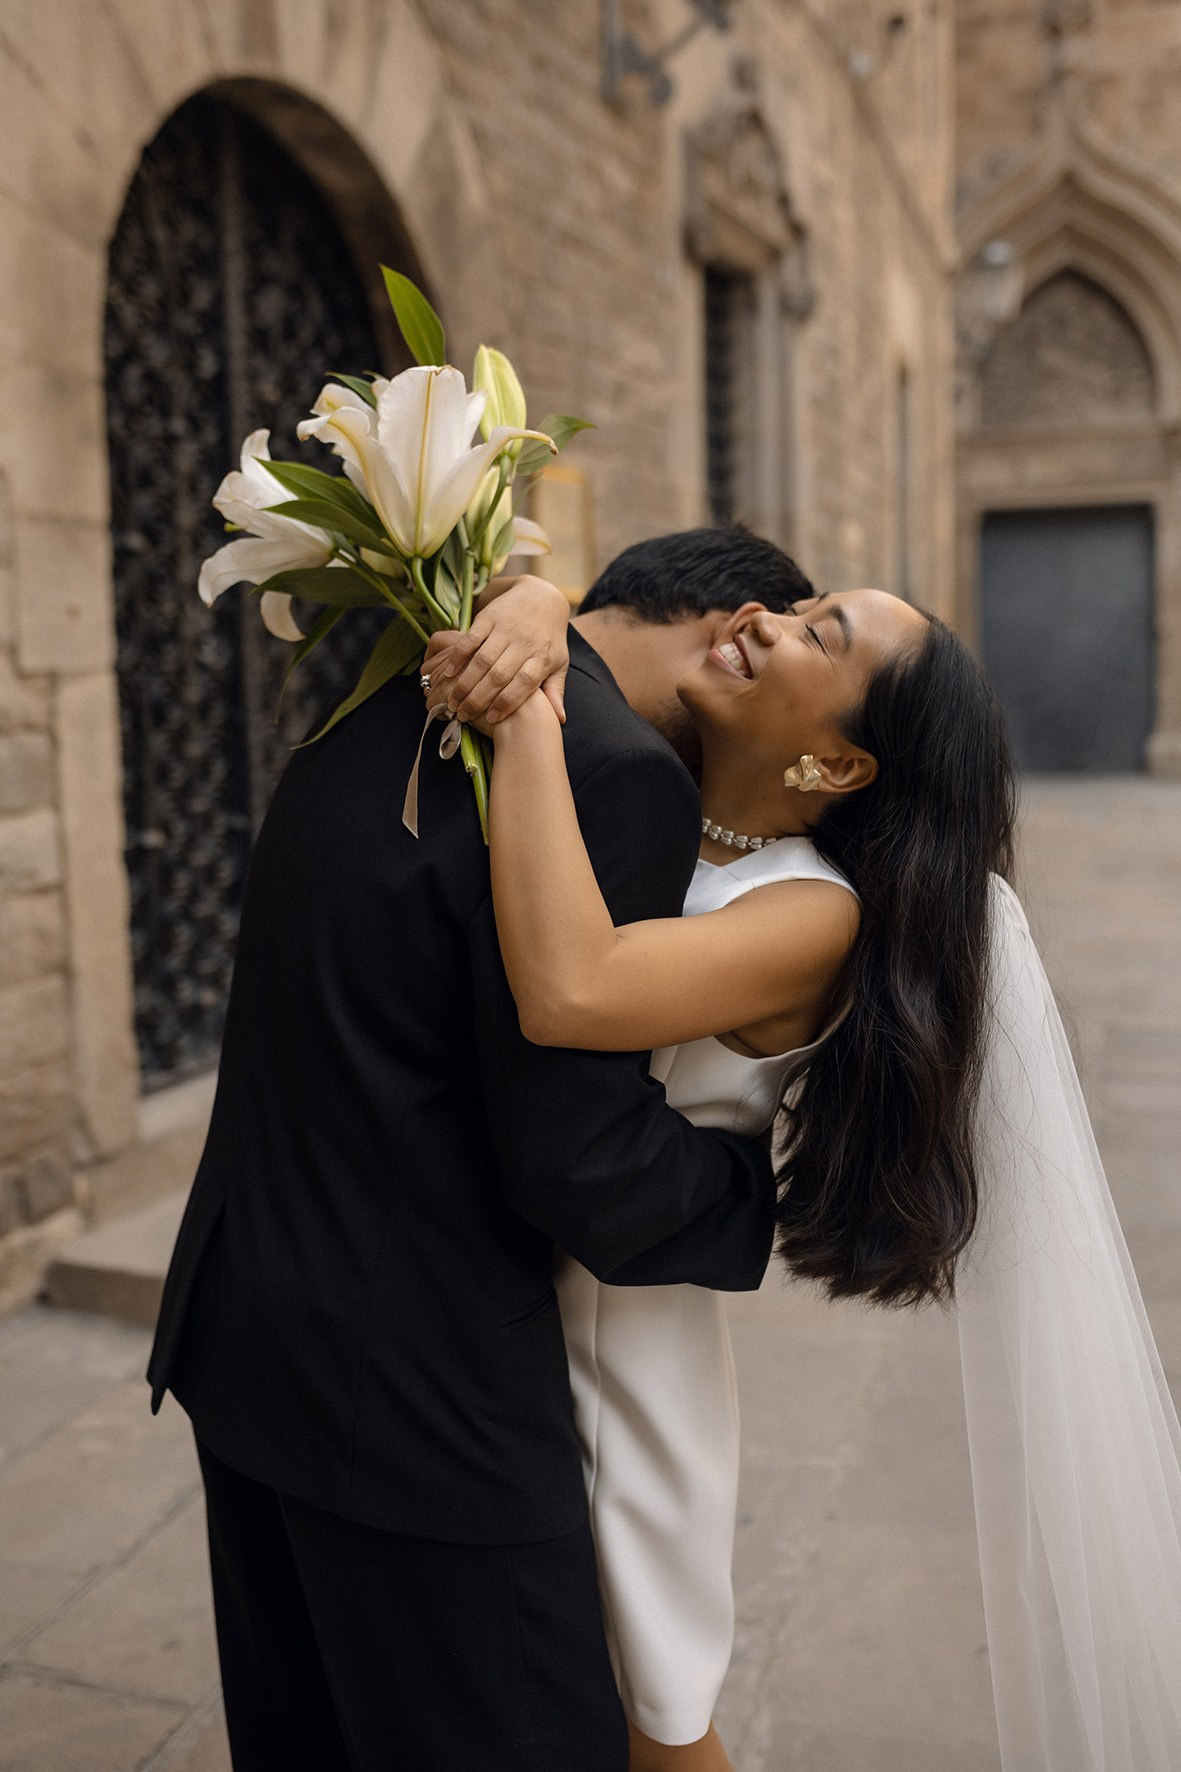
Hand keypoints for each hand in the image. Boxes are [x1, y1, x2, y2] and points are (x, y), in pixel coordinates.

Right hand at [422, 574, 569, 725]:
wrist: (541, 597)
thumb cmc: (549, 638)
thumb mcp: (558, 662)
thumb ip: (556, 690)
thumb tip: (559, 720)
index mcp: (541, 658)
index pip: (524, 684)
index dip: (507, 702)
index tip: (491, 718)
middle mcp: (524, 643)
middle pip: (499, 676)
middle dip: (479, 699)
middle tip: (463, 715)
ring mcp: (505, 629)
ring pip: (482, 660)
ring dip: (465, 683)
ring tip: (453, 701)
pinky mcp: (490, 617)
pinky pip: (471, 639)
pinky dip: (458, 656)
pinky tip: (448, 674)